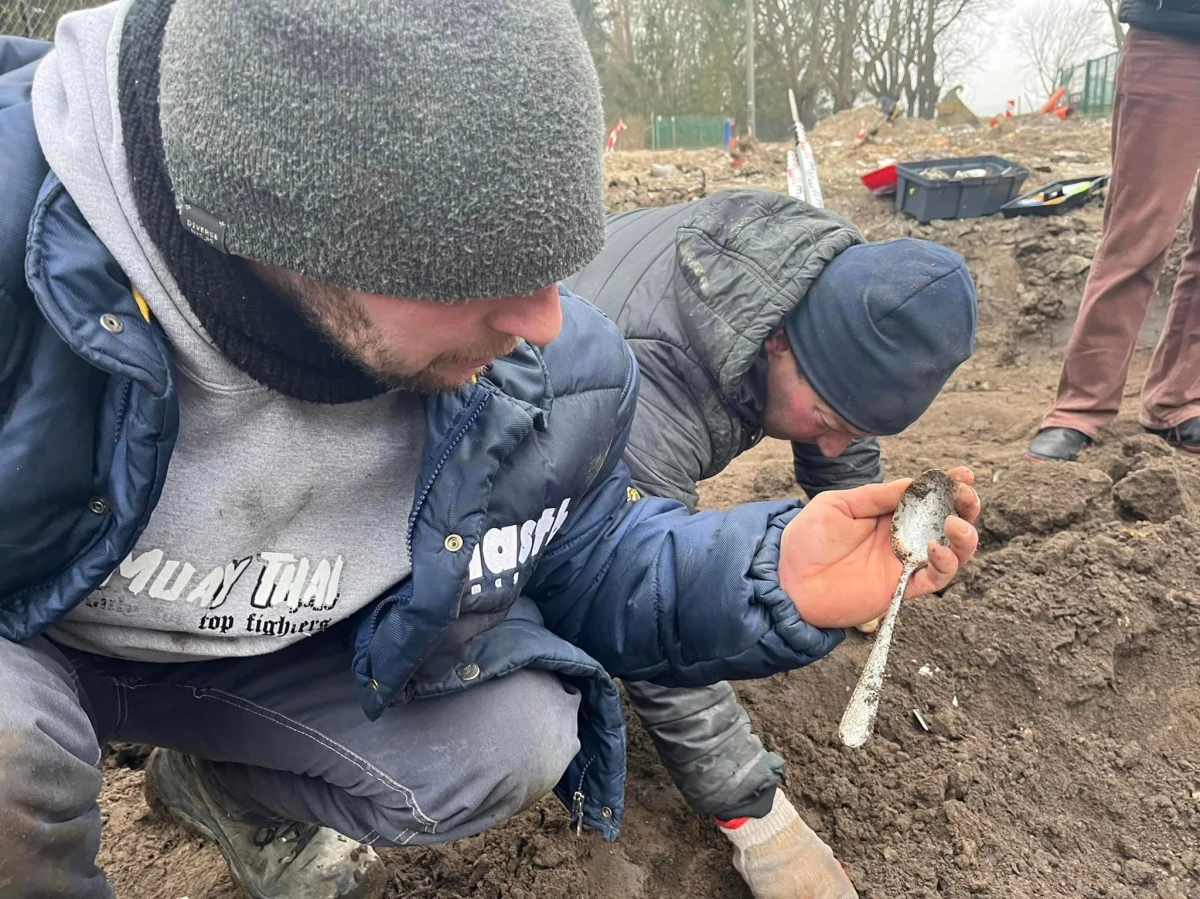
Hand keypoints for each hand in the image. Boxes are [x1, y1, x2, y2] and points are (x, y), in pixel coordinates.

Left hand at [778, 467, 979, 628]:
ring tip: (956, 524)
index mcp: (887, 513)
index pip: (926, 497)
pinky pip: (936, 577)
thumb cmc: (807, 539)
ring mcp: (904, 562)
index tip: (963, 474)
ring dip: (964, 537)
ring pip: (952, 551)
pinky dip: (945, 563)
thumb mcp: (838, 504)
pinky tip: (936, 548)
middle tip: (967, 497)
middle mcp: (902, 537)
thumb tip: (914, 484)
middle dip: (964, 507)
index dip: (947, 485)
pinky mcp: (903, 588)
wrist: (788, 580)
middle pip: (947, 521)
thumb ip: (876, 496)